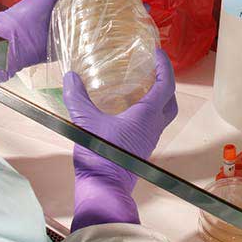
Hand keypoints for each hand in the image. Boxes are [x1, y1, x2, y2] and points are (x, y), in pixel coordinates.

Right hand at [62, 49, 177, 230]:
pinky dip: (145, 112)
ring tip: (140, 86)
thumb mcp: (86, 122)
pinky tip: (126, 109)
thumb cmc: (100, 157)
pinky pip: (150, 125)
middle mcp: (153, 127)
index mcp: (146, 116)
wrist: (104, 188)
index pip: (166, 85)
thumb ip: (77, 98)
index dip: (165, 66)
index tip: (157, 53)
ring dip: (157, 98)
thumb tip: (70, 77)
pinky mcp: (140, 148)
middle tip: (153, 69)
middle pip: (170, 101)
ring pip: (161, 114)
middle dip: (166, 83)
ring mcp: (148, 139)